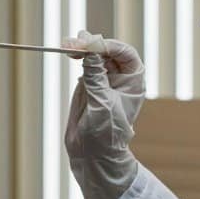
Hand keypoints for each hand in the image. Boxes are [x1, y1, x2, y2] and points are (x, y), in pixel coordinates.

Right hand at [62, 31, 145, 198]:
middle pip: (107, 50)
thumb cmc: (106, 133)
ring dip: (80, 47)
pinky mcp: (89, 84)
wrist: (93, 155)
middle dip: (90, 44)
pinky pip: (84, 64)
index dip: (107, 46)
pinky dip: (76, 56)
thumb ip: (96, 75)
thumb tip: (91, 48)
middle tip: (72, 43)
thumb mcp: (101, 103)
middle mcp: (120, 76)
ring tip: (66, 44)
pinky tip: (68, 51)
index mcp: (133, 80)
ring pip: (94, 55)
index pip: (123, 52)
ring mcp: (104, 79)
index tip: (89, 46)